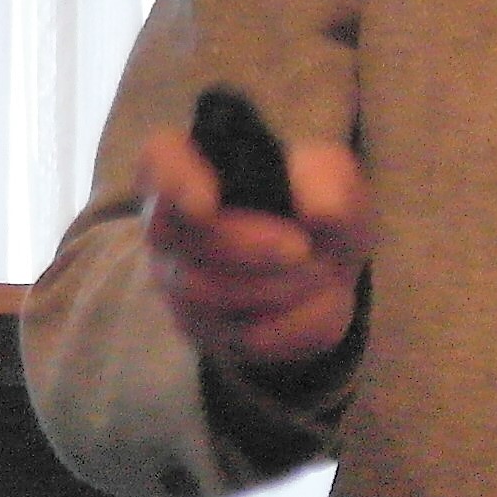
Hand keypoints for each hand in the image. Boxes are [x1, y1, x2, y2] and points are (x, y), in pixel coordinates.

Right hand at [141, 121, 368, 371]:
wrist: (325, 262)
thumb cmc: (314, 203)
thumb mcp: (334, 179)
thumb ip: (330, 183)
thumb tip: (324, 212)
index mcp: (193, 164)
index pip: (162, 159)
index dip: (174, 181)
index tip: (205, 205)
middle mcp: (169, 222)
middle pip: (186, 242)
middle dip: (255, 251)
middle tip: (307, 250)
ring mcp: (177, 280)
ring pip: (209, 296)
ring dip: (281, 286)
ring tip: (323, 272)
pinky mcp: (201, 330)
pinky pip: (243, 336)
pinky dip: (297, 322)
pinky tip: (319, 301)